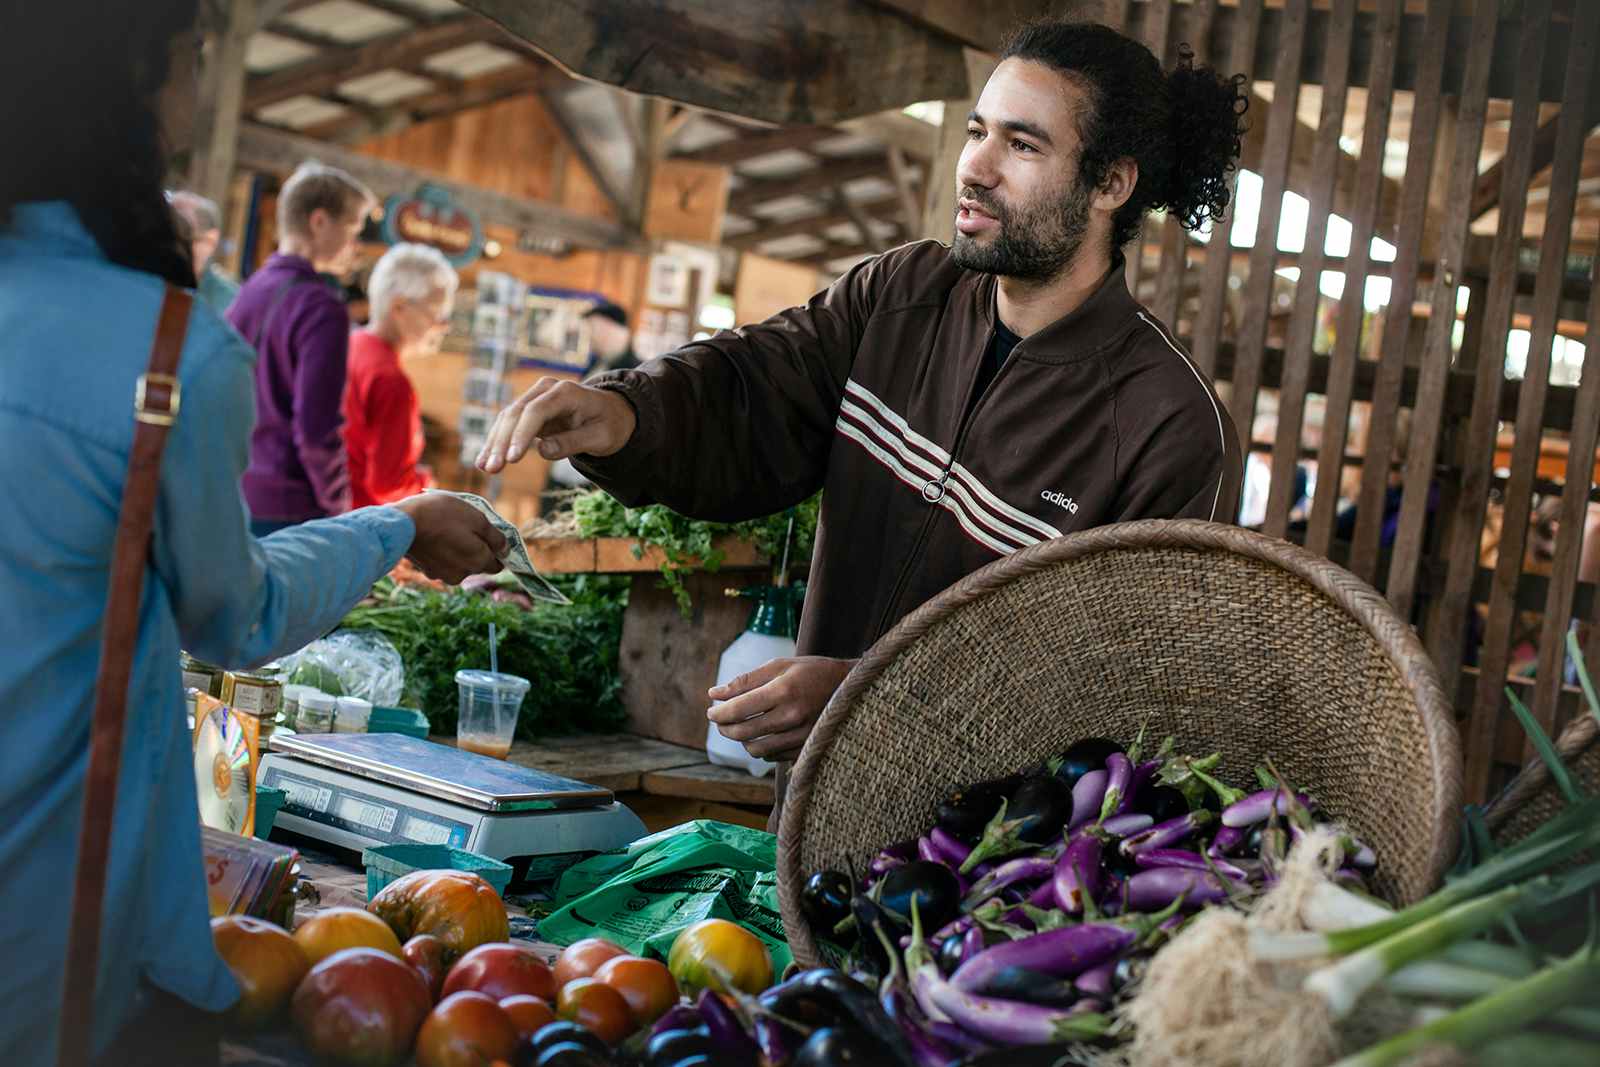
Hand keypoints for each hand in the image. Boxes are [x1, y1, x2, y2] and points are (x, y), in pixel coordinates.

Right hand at [391, 494, 506, 583]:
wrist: (402, 523)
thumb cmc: (443, 515)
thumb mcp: (477, 518)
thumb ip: (495, 537)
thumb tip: (506, 549)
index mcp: (479, 562)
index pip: (497, 564)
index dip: (496, 550)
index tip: (489, 535)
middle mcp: (464, 574)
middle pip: (478, 564)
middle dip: (476, 548)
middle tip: (466, 526)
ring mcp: (444, 575)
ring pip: (460, 563)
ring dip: (458, 550)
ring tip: (448, 529)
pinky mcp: (427, 571)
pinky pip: (443, 562)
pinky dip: (442, 552)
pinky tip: (435, 536)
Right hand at [476, 377, 636, 472]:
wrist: (612, 413)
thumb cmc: (609, 425)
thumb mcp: (600, 437)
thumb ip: (572, 442)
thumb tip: (542, 450)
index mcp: (566, 392)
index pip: (536, 411)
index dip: (522, 435)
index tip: (512, 459)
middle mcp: (546, 389)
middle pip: (516, 413)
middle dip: (502, 442)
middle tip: (492, 468)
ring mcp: (535, 397)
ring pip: (507, 418)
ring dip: (494, 443)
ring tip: (485, 468)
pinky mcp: (529, 410)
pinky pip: (509, 425)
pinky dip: (497, 442)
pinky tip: (485, 460)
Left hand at [706, 656, 856, 761]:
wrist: (851, 687)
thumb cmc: (811, 671)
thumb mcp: (780, 665)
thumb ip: (746, 680)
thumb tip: (714, 694)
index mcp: (783, 691)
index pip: (737, 709)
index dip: (718, 713)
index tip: (711, 711)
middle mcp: (792, 716)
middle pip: (743, 732)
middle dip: (724, 727)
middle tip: (720, 720)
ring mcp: (801, 735)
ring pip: (755, 749)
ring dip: (741, 740)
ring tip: (740, 728)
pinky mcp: (806, 748)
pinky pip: (772, 756)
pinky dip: (761, 748)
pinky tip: (762, 734)